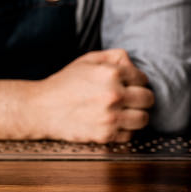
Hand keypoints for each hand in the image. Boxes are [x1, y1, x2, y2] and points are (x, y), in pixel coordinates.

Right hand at [31, 49, 153, 142]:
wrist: (42, 108)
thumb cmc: (64, 83)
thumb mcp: (87, 60)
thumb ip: (114, 56)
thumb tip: (134, 64)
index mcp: (110, 73)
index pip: (143, 79)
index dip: (135, 81)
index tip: (126, 85)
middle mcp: (113, 94)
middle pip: (148, 99)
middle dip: (140, 98)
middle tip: (127, 99)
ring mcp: (110, 116)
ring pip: (143, 119)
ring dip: (135, 115)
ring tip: (122, 112)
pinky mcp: (105, 135)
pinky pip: (129, 135)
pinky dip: (123, 130)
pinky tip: (111, 123)